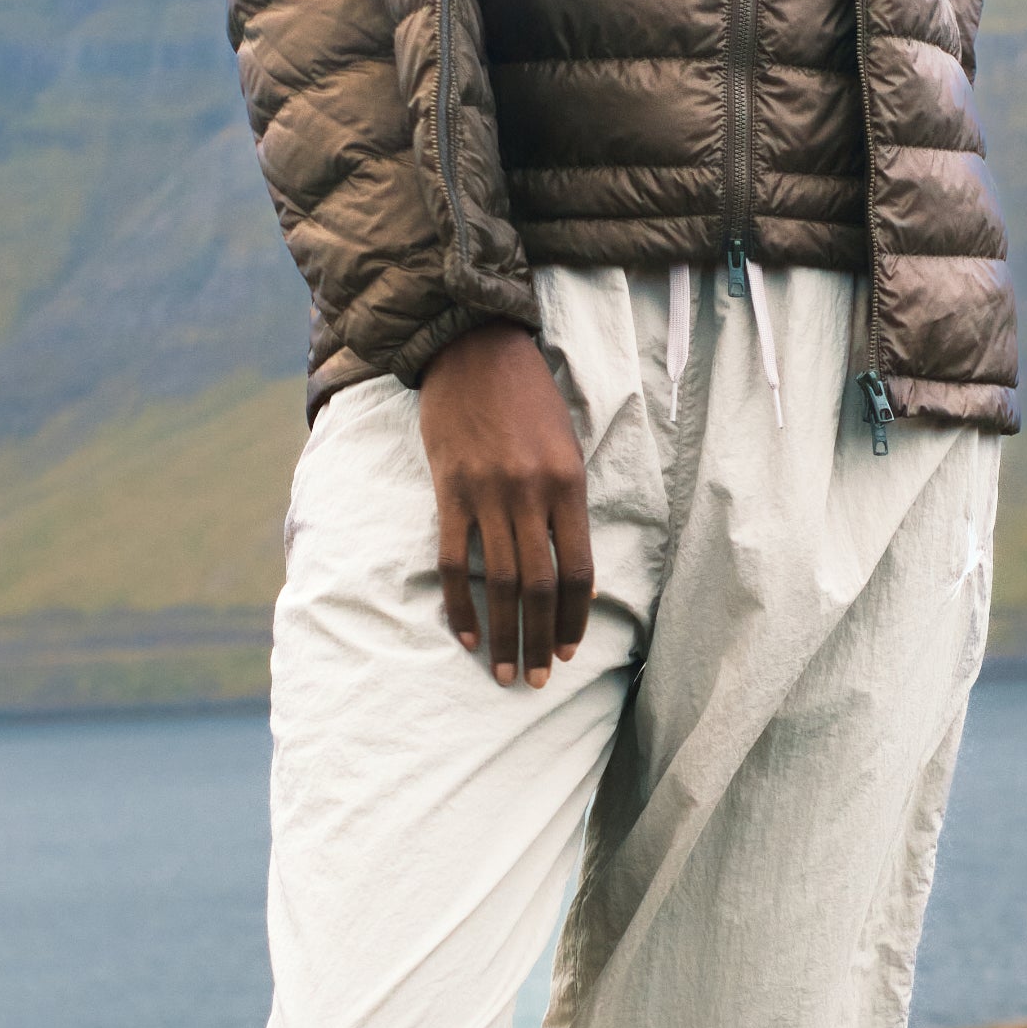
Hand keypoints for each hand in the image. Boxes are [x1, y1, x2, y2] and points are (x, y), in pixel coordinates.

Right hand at [417, 322, 593, 686]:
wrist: (474, 347)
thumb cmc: (527, 397)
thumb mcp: (565, 445)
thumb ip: (568, 507)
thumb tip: (575, 576)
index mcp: (569, 485)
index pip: (578, 571)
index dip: (573, 618)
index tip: (568, 650)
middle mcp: (531, 495)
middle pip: (538, 586)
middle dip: (538, 641)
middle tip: (535, 679)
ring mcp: (487, 494)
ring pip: (498, 583)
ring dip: (501, 634)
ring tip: (502, 670)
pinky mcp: (449, 491)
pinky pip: (451, 561)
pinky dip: (458, 603)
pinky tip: (463, 634)